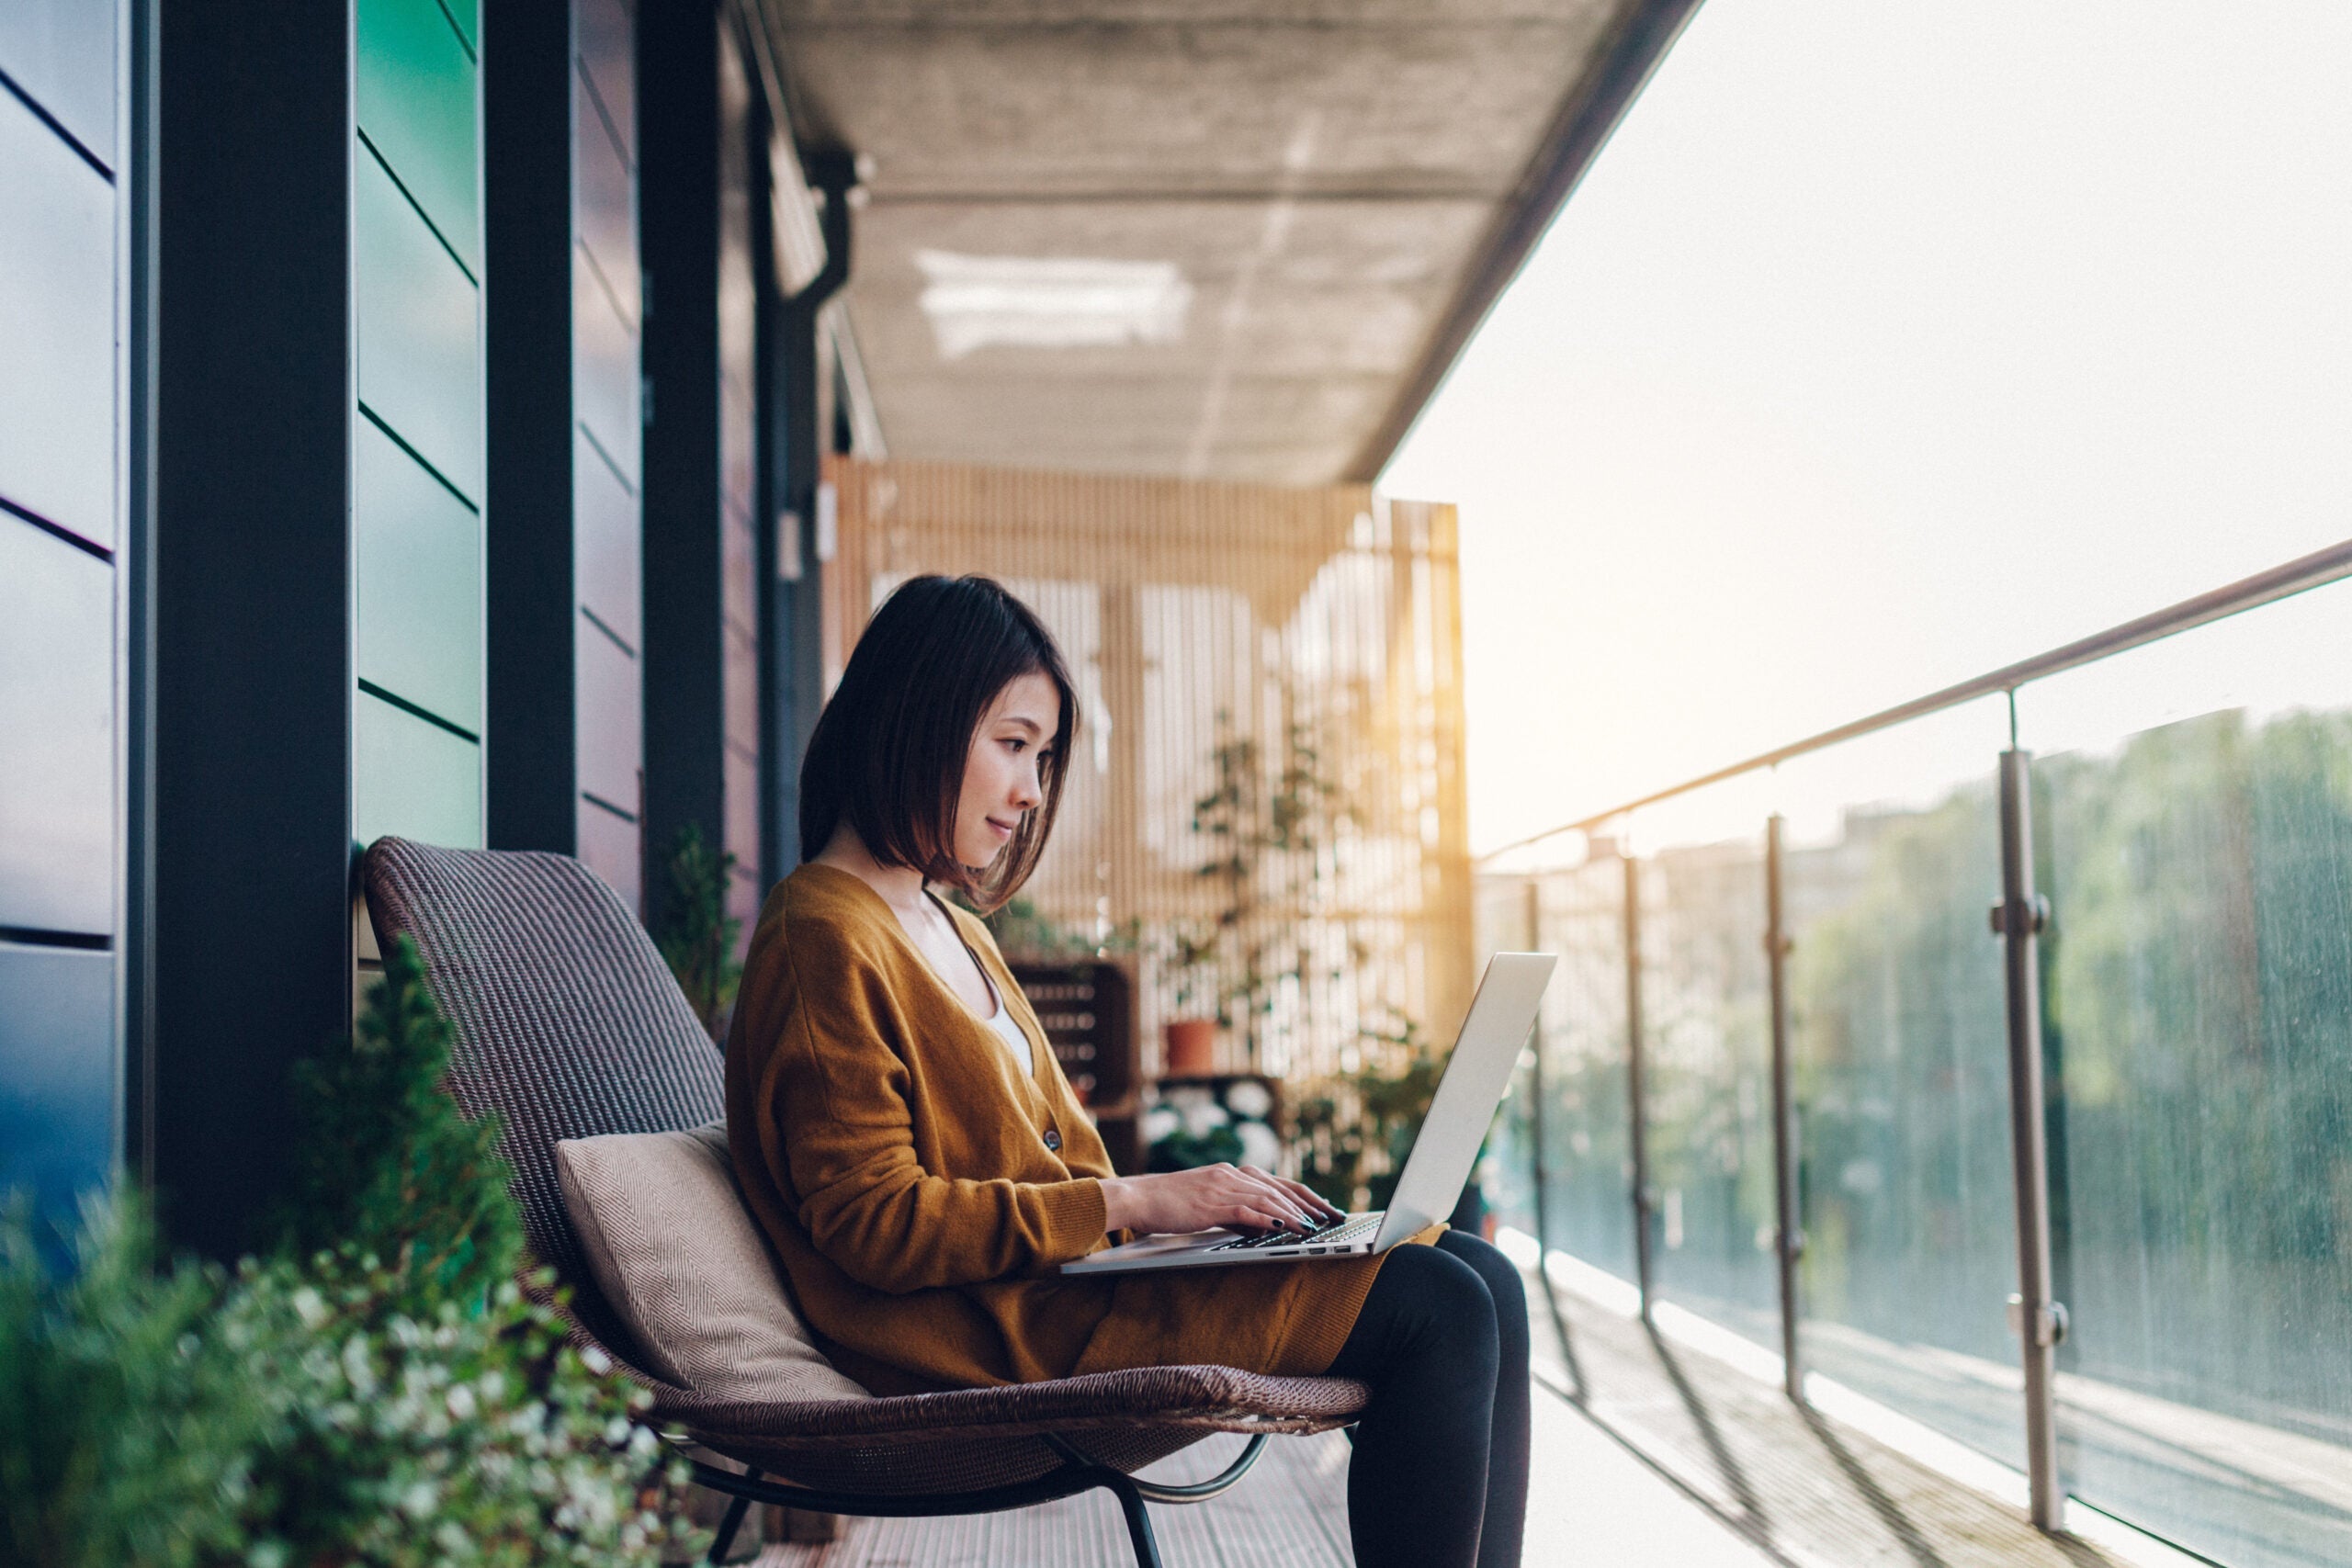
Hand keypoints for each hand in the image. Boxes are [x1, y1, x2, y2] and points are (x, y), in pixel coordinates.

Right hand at [1099, 1164, 1346, 1238]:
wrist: (1138, 1197)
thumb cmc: (1167, 1203)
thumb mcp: (1206, 1204)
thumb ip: (1234, 1211)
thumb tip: (1262, 1225)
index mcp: (1230, 1172)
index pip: (1276, 1182)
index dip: (1303, 1195)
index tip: (1323, 1207)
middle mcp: (1230, 1174)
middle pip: (1279, 1187)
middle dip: (1308, 1203)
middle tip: (1331, 1215)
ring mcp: (1221, 1186)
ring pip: (1267, 1197)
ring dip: (1293, 1213)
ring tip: (1313, 1225)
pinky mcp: (1211, 1202)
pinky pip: (1247, 1209)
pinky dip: (1268, 1218)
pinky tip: (1283, 1227)